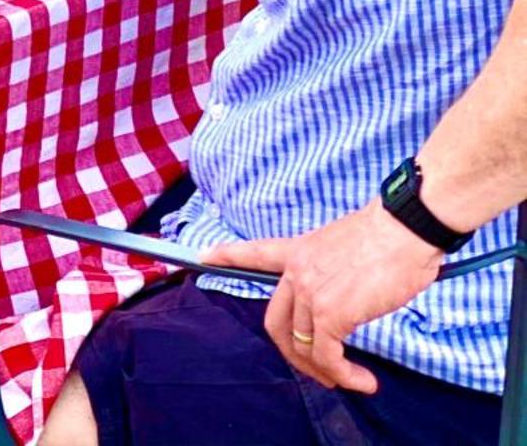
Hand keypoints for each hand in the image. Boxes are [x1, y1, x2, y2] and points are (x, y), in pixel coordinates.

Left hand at [204, 199, 443, 391]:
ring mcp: (311, 291)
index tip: (202, 257)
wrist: (406, 227)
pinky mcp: (331, 313)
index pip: (254, 252)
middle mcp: (298, 270)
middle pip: (274, 322)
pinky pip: (327, 357)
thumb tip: (345, 296)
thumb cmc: (391, 237)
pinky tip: (363, 380)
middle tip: (321, 372)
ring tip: (352, 380)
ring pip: (301, 346)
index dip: (227, 256)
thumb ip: (333, 272)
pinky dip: (344, 375)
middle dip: (293, 355)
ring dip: (327, 372)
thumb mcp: (346, 248)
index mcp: (300, 249)